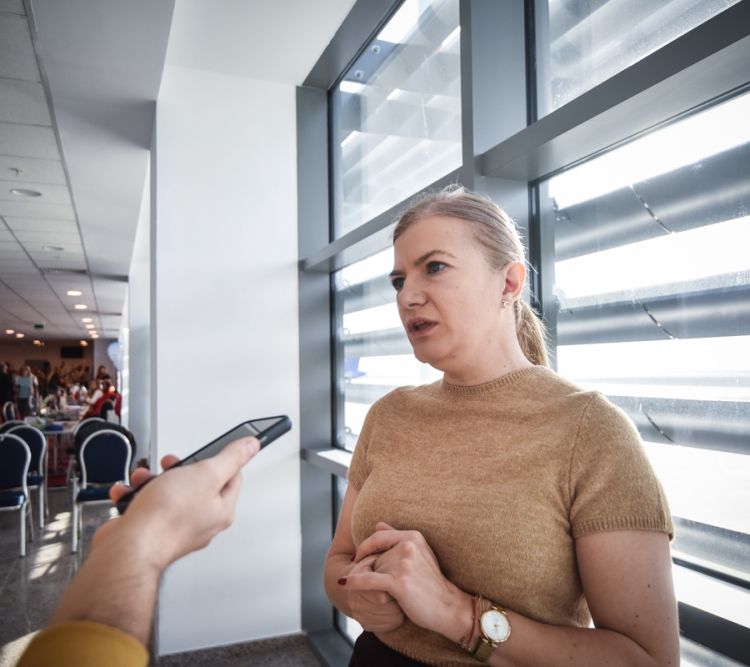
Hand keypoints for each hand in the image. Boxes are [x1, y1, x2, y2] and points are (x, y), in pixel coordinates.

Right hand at [92, 437, 260, 569]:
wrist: (130, 549)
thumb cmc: (168, 518)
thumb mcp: (207, 474)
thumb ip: (231, 458)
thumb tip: (251, 446)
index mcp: (221, 509)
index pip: (232, 477)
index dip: (221, 459)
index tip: (211, 451)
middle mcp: (201, 521)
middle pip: (197, 483)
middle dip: (179, 469)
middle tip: (171, 465)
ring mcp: (176, 528)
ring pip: (168, 494)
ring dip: (153, 481)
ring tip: (145, 480)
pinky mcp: (152, 531)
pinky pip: (146, 507)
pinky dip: (136, 497)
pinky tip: (130, 495)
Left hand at [344, 522, 470, 639]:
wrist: (447, 607)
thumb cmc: (431, 583)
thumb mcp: (418, 554)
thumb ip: (397, 538)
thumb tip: (377, 524)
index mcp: (413, 536)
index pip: (378, 536)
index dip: (364, 547)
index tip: (355, 558)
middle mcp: (409, 546)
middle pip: (375, 556)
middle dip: (370, 570)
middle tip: (368, 584)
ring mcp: (404, 563)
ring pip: (372, 569)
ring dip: (367, 582)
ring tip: (373, 593)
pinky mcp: (399, 582)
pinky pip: (369, 580)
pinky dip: (354, 582)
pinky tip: (344, 583)